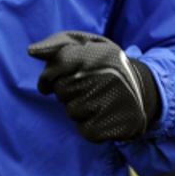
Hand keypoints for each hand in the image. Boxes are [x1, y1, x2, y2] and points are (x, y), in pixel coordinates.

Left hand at [28, 30, 160, 142]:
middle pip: (62, 91)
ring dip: (78, 109)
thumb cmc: (104, 67)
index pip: (55, 67)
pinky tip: (102, 116)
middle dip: (67, 92)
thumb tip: (31, 51)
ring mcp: (111, 100)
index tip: (50, 83)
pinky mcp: (116, 124)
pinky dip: (89, 126)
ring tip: (96, 101)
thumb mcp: (86, 46)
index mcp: (97, 53)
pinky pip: (86, 131)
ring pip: (72, 111)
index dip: (48, 78)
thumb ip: (58, 45)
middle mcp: (105, 75)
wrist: (143, 90)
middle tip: (84, 88)